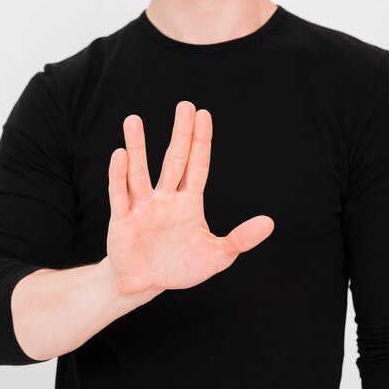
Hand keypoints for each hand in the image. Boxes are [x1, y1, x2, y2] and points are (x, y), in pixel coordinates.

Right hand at [105, 101, 274, 295]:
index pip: (197, 166)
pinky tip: (119, 155)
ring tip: (133, 120)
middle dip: (180, 134)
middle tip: (185, 105)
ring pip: (139, 172)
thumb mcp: (216, 256)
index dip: (201, 142)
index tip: (204, 114)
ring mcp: (142, 206)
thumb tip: (270, 223)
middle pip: (174, 160)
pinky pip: (119, 195)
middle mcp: (165, 198)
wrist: (145, 283)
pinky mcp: (122, 219)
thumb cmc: (180, 266)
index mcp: (188, 202)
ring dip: (137, 147)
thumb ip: (240, 239)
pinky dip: (118, 176)